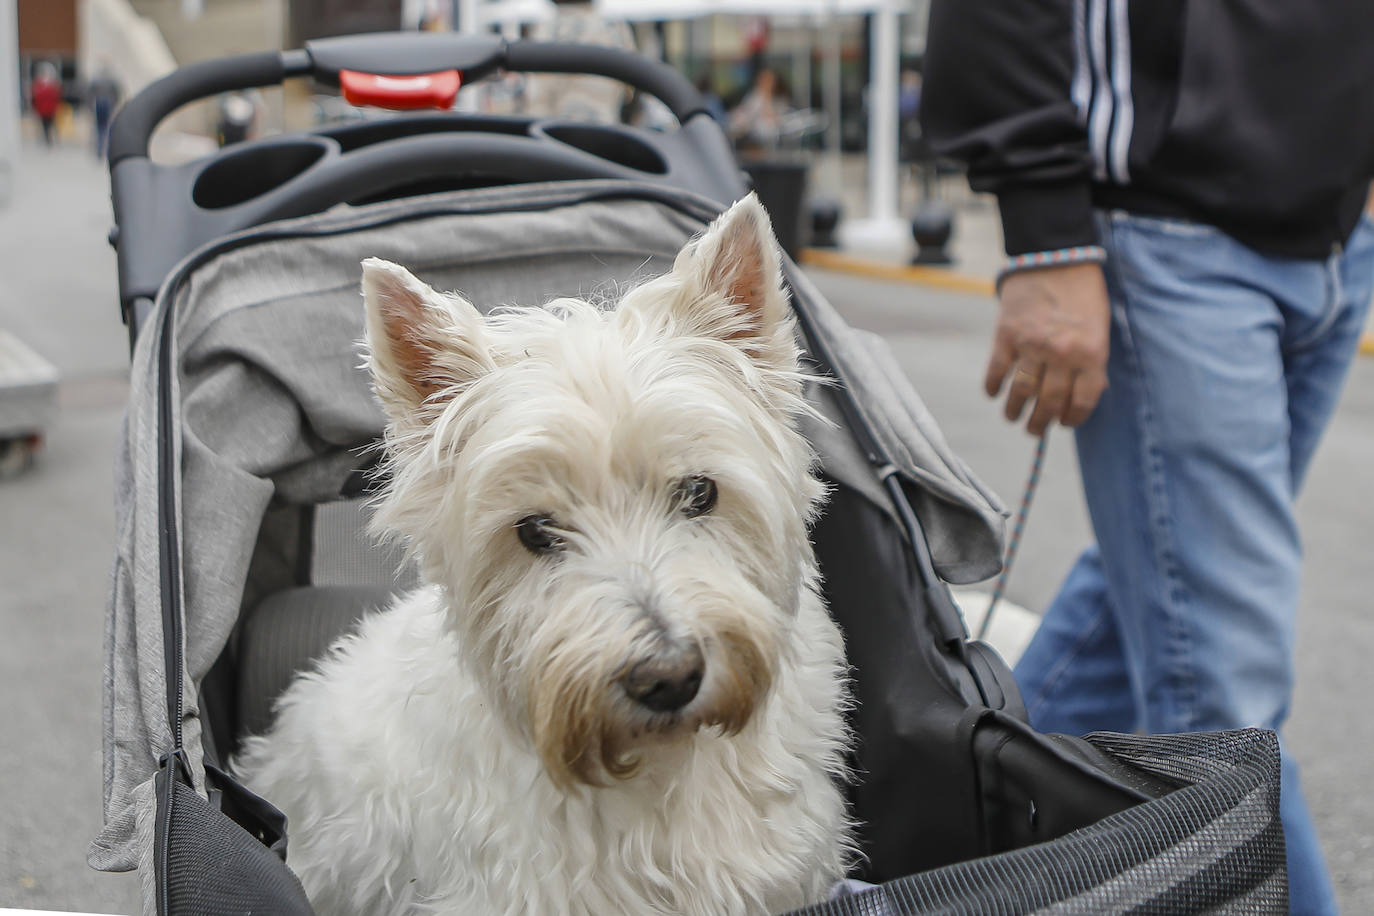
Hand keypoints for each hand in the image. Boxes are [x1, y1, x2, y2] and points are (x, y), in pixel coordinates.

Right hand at [986, 262, 1110, 435]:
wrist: (1055, 259)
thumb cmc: (1083, 296)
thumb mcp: (1100, 330)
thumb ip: (1091, 362)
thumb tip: (1077, 396)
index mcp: (1091, 353)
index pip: (1082, 401)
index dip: (1073, 418)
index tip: (1064, 423)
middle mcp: (1062, 354)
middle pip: (1049, 402)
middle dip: (1040, 423)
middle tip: (1034, 430)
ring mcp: (1031, 345)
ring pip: (1021, 392)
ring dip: (1015, 411)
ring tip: (1013, 418)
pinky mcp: (1006, 336)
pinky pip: (997, 371)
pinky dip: (993, 387)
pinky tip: (994, 393)